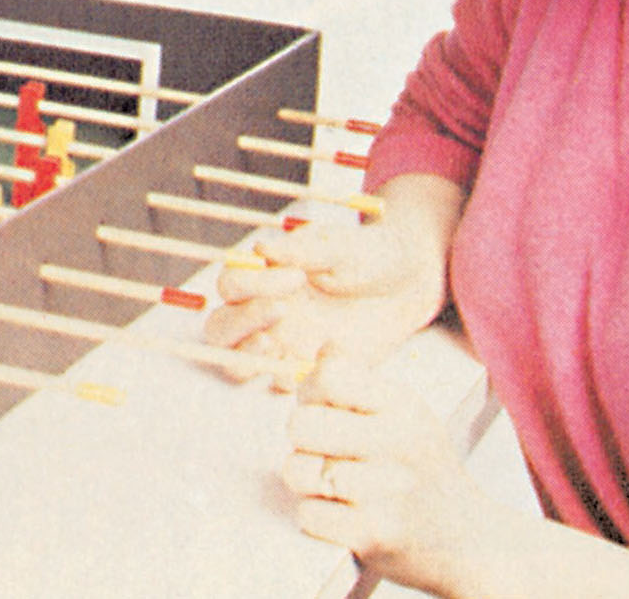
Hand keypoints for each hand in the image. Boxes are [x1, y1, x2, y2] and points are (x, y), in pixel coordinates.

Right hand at [204, 211, 446, 383]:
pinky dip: (287, 378)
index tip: (295, 278)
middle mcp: (265, 311)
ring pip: (237, 362)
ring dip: (248, 356)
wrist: (408, 283)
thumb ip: (303, 249)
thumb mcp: (341, 245)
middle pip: (219, 328)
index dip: (251, 284)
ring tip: (280, 344)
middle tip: (281, 312)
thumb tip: (262, 249)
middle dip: (240, 323)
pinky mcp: (307, 369)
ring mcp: (284, 344)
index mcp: (266, 276)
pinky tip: (318, 361)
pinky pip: (279, 384)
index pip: (231, 284)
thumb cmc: (369, 254)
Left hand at [284, 352, 487, 593]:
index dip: (312, 393)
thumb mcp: (407, 414)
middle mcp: (397, 440)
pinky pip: (308, 514)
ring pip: (297, 470)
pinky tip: (342, 514)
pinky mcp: (374, 533)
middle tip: (326, 452)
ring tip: (334, 484)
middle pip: (300, 424)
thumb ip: (360, 380)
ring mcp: (386, 489)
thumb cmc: (425, 472)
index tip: (326, 409)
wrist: (469, 542)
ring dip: (307, 482)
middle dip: (303, 441)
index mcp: (403, 405)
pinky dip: (317, 517)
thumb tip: (325, 348)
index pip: (328, 375)